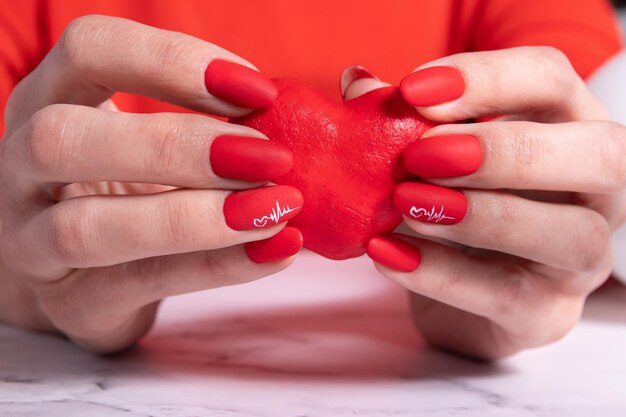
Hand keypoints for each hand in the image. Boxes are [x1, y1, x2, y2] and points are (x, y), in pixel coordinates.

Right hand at [0, 15, 303, 352]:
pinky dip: (217, 267)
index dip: (172, 61)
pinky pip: (139, 284)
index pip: (90, 50)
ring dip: (195, 217)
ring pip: (88, 226)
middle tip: (269, 156)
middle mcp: (24, 165)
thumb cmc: (136, 188)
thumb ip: (222, 117)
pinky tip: (275, 250)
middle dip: (178, 144)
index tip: (258, 90)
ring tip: (275, 208)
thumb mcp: (159, 139)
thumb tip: (329, 97)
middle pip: (66, 138)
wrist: (89, 272)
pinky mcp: (72, 301)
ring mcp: (32, 241)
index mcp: (50, 99)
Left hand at [342, 47, 625, 358]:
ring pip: (574, 234)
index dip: (488, 79)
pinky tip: (386, 252)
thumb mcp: (427, 159)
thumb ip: (401, 121)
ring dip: (482, 215)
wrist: (455, 297)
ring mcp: (582, 260)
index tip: (413, 91)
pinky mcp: (548, 314)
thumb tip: (358, 83)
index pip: (553, 80)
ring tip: (405, 204)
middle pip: (601, 154)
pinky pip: (510, 296)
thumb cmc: (452, 212)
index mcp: (567, 130)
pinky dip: (442, 273)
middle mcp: (595, 192)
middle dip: (504, 150)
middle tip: (421, 154)